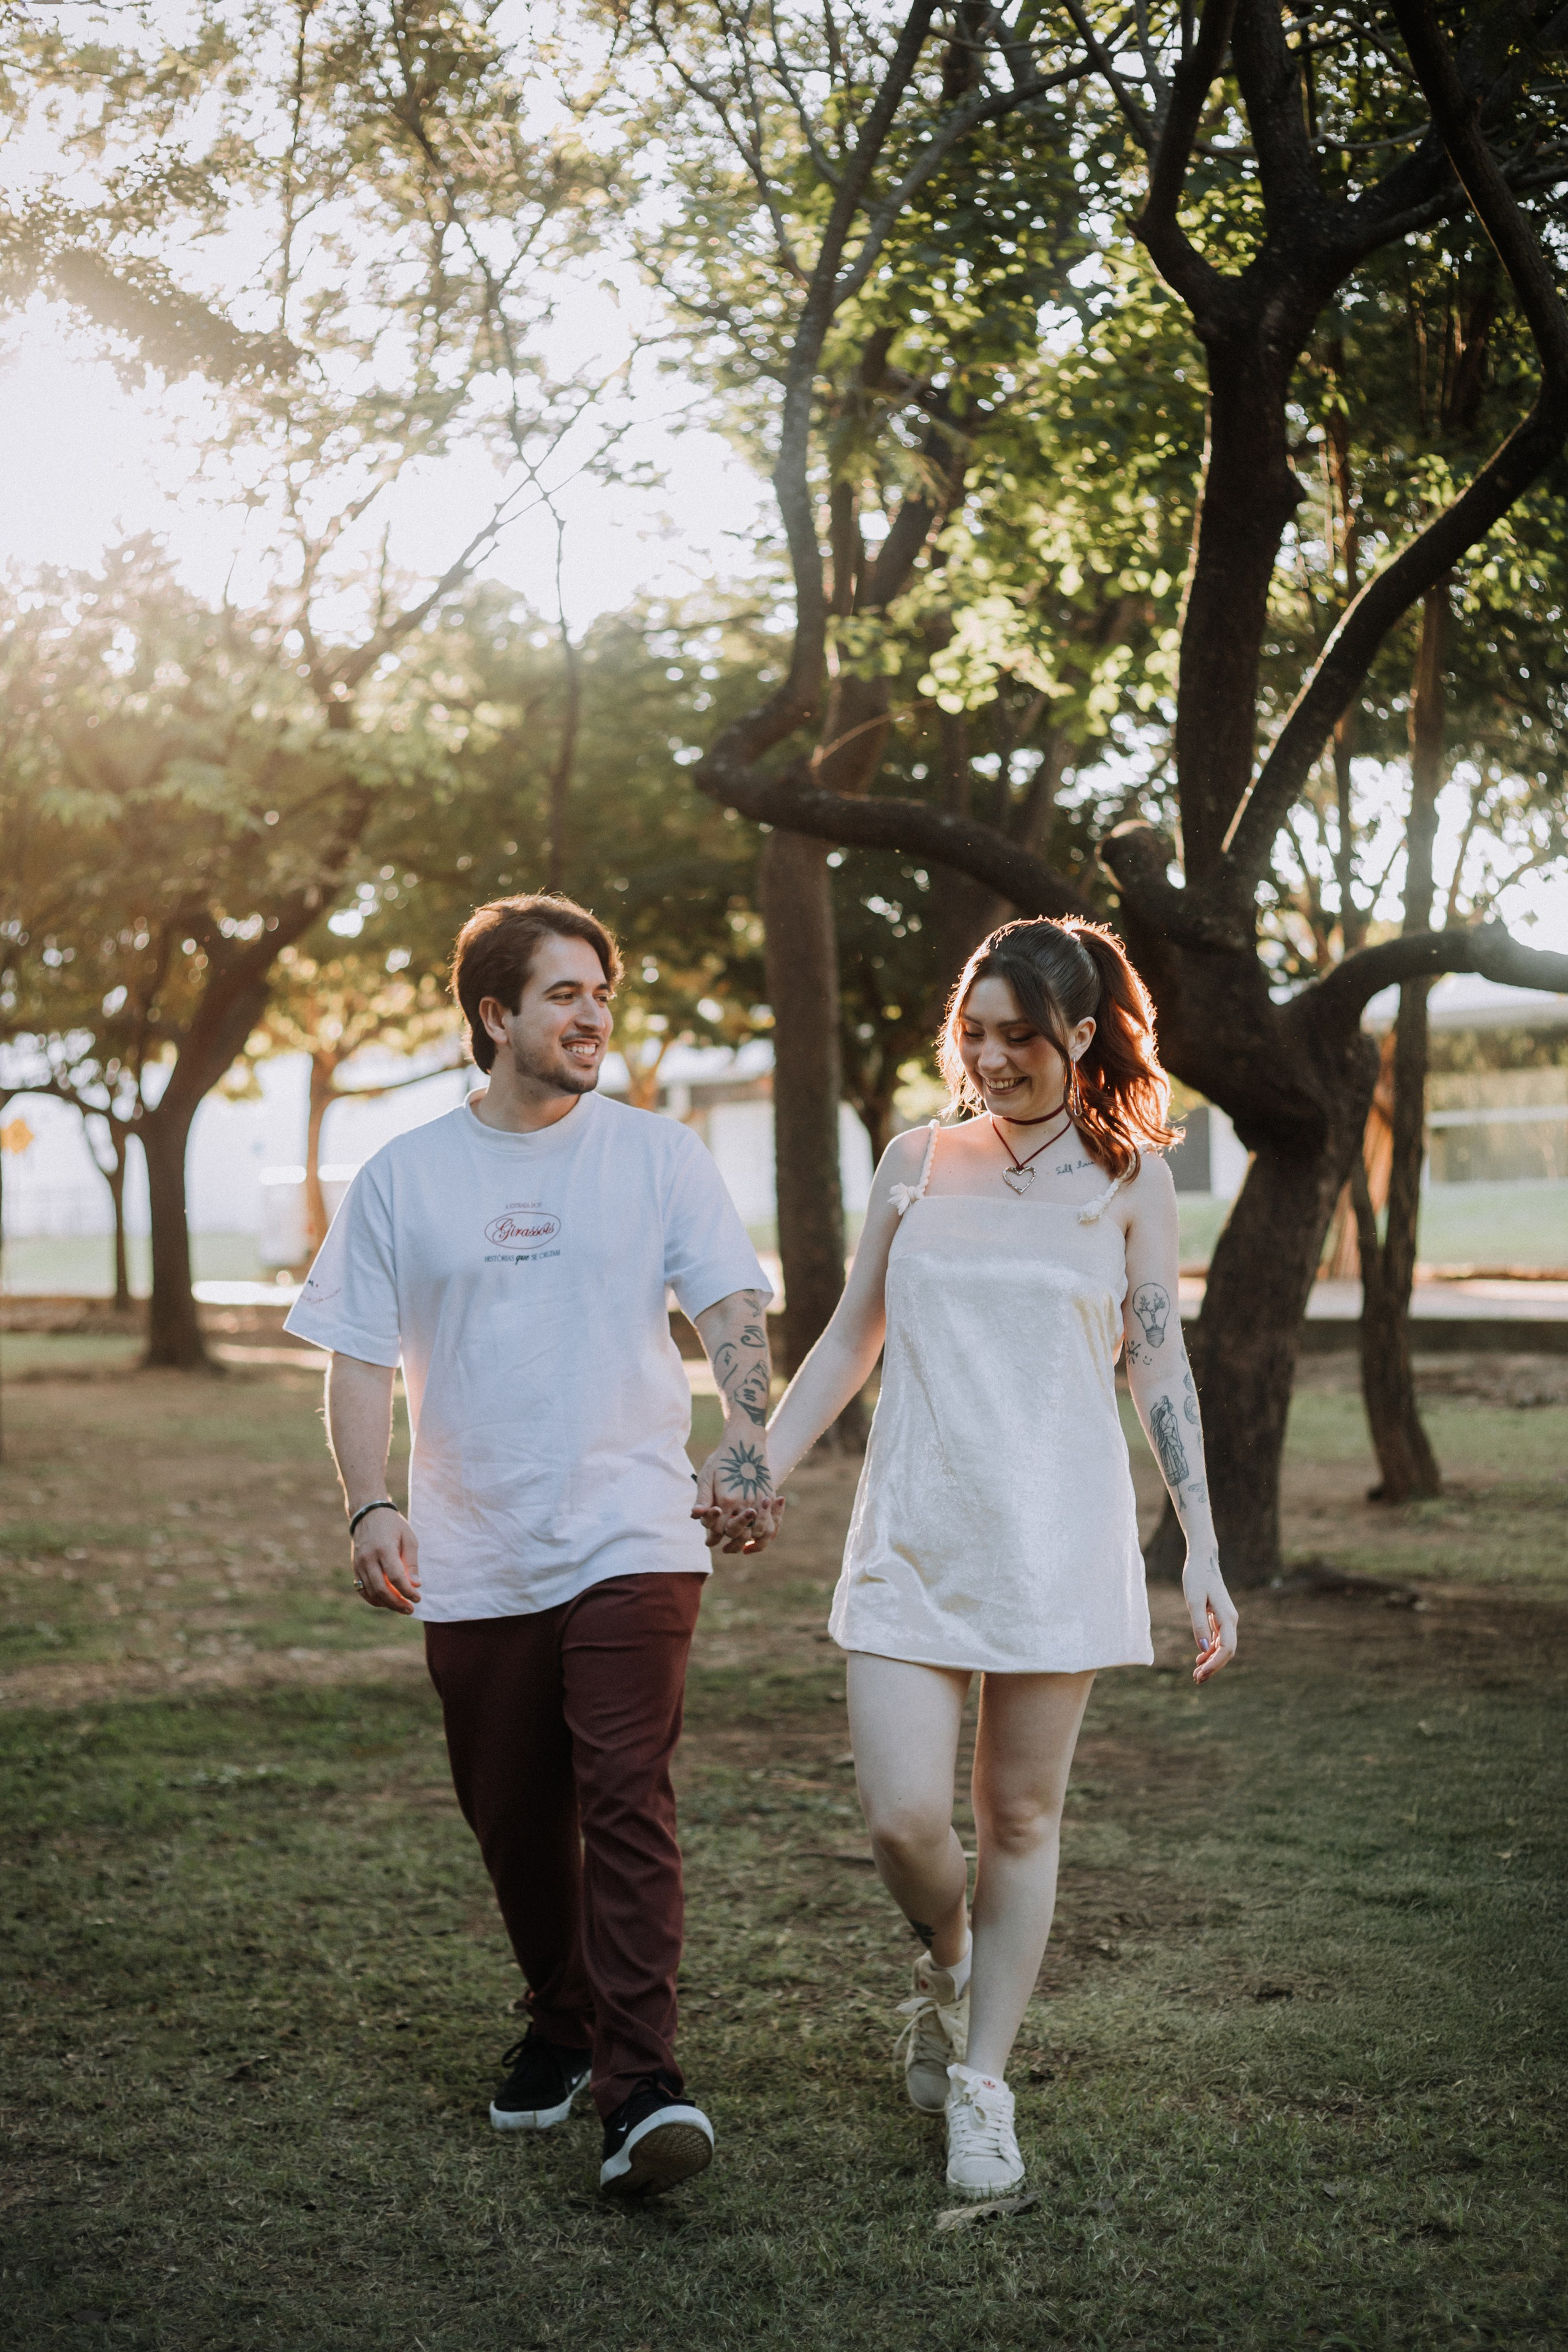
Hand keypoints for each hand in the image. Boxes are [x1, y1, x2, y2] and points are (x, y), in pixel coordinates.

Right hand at [350, 1509, 420, 1613]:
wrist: (368, 1514)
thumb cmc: (393, 1526)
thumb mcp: (408, 1539)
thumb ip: (411, 1563)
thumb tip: (416, 1585)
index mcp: (384, 1549)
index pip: (395, 1577)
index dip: (407, 1591)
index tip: (418, 1598)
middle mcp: (368, 1558)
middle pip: (381, 1589)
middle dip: (397, 1603)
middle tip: (410, 1609)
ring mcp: (359, 1564)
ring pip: (371, 1592)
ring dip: (387, 1604)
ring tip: (402, 1608)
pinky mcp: (355, 1568)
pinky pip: (362, 1590)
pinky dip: (374, 1599)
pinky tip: (387, 1603)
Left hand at [691, 1427, 784, 1554]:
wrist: (745, 1442)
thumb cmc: (722, 1459)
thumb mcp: (707, 1476)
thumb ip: (702, 1498)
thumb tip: (695, 1516)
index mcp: (727, 1498)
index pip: (719, 1529)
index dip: (713, 1534)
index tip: (710, 1536)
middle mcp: (745, 1502)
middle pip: (738, 1534)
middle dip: (731, 1543)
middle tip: (725, 1548)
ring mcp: (760, 1500)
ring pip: (759, 1533)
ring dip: (750, 1543)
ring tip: (743, 1548)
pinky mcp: (769, 1497)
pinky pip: (773, 1524)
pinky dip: (767, 1536)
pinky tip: (759, 1539)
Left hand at [1183, 1555, 1236, 1683]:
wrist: (1202, 1560)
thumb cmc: (1197, 1577)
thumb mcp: (1194, 1601)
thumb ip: (1199, 1625)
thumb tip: (1204, 1649)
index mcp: (1227, 1617)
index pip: (1227, 1648)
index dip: (1215, 1664)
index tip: (1200, 1673)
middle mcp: (1231, 1620)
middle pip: (1227, 1651)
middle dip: (1213, 1667)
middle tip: (1196, 1679)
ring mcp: (1226, 1619)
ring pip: (1223, 1647)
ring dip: (1211, 1662)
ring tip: (1197, 1674)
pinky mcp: (1219, 1617)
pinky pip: (1218, 1640)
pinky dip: (1210, 1651)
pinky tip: (1200, 1659)